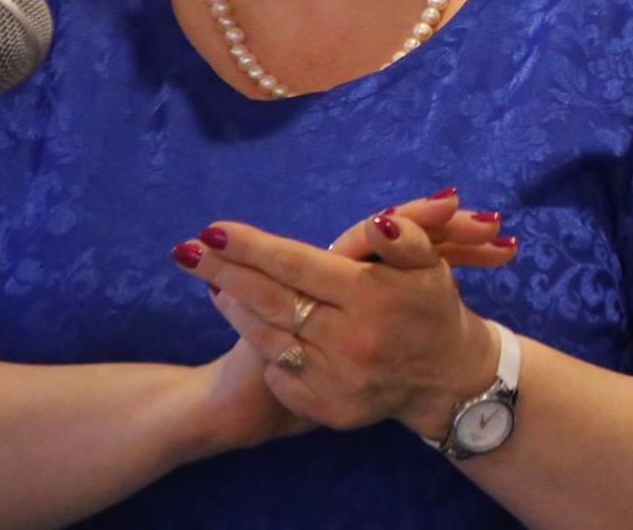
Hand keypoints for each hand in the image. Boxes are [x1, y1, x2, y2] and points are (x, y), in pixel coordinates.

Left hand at [175, 202, 504, 438]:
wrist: (446, 377)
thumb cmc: (430, 308)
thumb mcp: (430, 265)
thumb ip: (406, 238)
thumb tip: (379, 222)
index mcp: (372, 296)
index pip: (298, 264)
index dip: (253, 248)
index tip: (213, 230)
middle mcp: (351, 339)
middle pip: (272, 300)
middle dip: (224, 272)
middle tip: (186, 251)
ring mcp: (337, 378)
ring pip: (268, 337)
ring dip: (234, 307)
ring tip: (211, 280)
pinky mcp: (328, 409)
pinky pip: (280, 374)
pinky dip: (259, 346)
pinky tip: (247, 321)